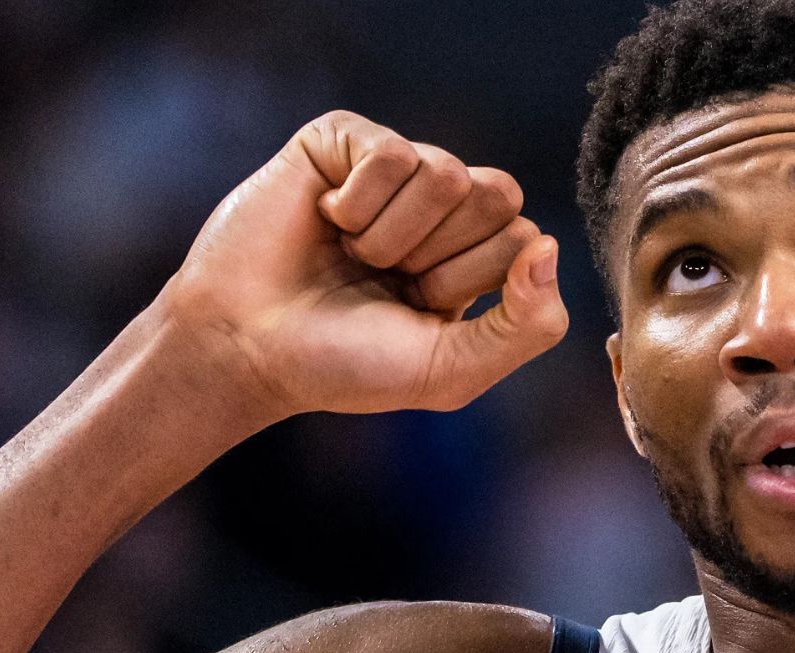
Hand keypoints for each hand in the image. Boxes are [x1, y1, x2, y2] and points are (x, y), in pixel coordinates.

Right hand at [166, 111, 568, 420]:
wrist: (245, 347)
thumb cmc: (344, 365)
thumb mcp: (451, 371)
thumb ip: (526, 327)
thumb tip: (549, 246)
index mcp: (474, 257)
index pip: (524, 237)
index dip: (469, 280)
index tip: (416, 308)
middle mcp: (441, 207)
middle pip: (497, 194)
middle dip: (438, 254)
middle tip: (385, 278)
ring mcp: (394, 169)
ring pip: (446, 172)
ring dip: (391, 234)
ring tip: (351, 253)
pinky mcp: (344, 140)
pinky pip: (390, 151)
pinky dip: (357, 203)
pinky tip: (325, 220)